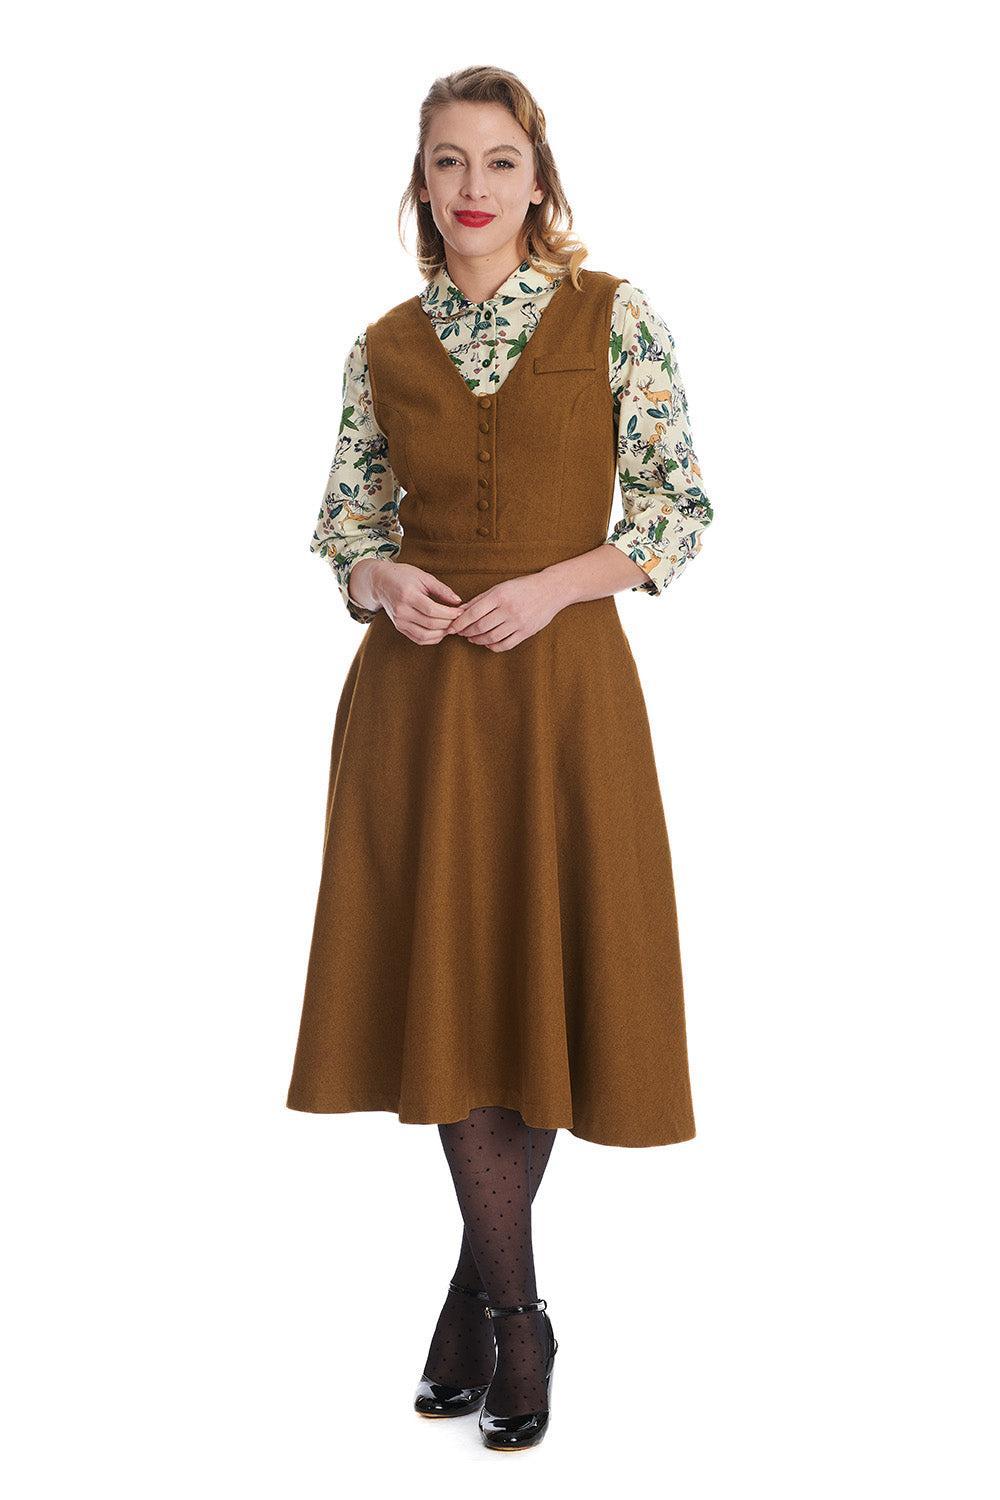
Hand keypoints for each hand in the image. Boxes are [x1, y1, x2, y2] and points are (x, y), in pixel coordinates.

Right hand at [358, 560, 465, 643]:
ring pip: (424, 635)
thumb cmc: (403, 575)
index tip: (460, 611)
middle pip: (430, 624)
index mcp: (408, 595)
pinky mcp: (399, 627)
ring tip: (451, 626)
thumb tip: (458, 601)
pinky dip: (432, 639)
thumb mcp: (423, 577)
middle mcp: (401, 610)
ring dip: (441, 634)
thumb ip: (441, 589)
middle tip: (459, 619)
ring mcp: (399, 621)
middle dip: (448, 624)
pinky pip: (418, 639)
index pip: (432, 610)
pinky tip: (441, 632)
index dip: (449, 613)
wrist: (381, 581)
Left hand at [444, 570, 562, 650]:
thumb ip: (480, 599)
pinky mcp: (526, 632)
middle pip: (480, 627)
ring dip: (477, 640)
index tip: (451, 627)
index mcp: (500, 595)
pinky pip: (504, 645)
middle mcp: (508, 609)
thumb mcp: (500, 587)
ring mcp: (518, 622)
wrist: (550, 590)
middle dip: (466, 632)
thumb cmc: (522, 587)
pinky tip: (487, 642)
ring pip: (491, 638)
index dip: (460, 622)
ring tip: (471, 638)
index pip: (473, 612)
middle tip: (460, 633)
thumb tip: (460, 610)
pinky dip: (492, 646)